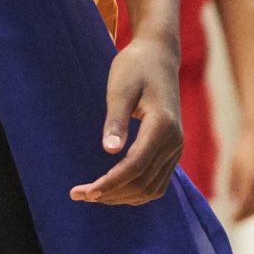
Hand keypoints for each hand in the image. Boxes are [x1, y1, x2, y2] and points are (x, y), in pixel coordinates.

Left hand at [72, 36, 182, 205]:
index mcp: (162, 125)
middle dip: (110, 193)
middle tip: (77, 194)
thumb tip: (109, 151)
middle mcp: (174, 141)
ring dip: (121, 197)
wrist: (158, 57)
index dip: (110, 183)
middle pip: (142, 182)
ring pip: (151, 189)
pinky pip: (156, 182)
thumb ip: (115, 120)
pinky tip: (112, 189)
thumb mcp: (120, 89)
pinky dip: (134, 192)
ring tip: (91, 194)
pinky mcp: (172, 151)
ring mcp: (176, 148)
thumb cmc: (135, 68)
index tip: (85, 193)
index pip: (135, 166)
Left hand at [224, 131, 253, 223]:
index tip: (231, 219)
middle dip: (246, 216)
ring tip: (243, 218)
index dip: (239, 213)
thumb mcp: (235, 168)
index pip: (246, 203)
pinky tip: (252, 209)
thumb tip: (232, 205)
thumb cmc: (242, 152)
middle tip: (235, 221)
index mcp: (252, 179)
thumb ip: (235, 187)